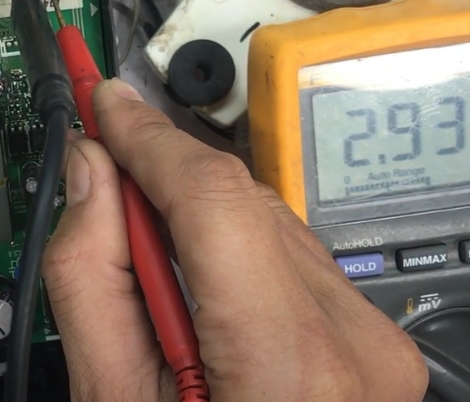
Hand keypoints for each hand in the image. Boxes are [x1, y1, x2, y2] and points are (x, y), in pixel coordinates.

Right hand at [42, 79, 427, 401]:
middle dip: (161, 180)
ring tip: (147, 282)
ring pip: (268, 226)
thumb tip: (93, 176)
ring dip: (196, 224)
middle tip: (98, 180)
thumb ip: (94, 278)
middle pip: (241, 202)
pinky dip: (233, 259)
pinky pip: (292, 264)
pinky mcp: (374, 344)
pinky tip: (196, 301)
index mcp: (288, 366)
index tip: (103, 102)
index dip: (145, 135)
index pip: (212, 195)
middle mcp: (355, 344)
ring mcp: (376, 345)